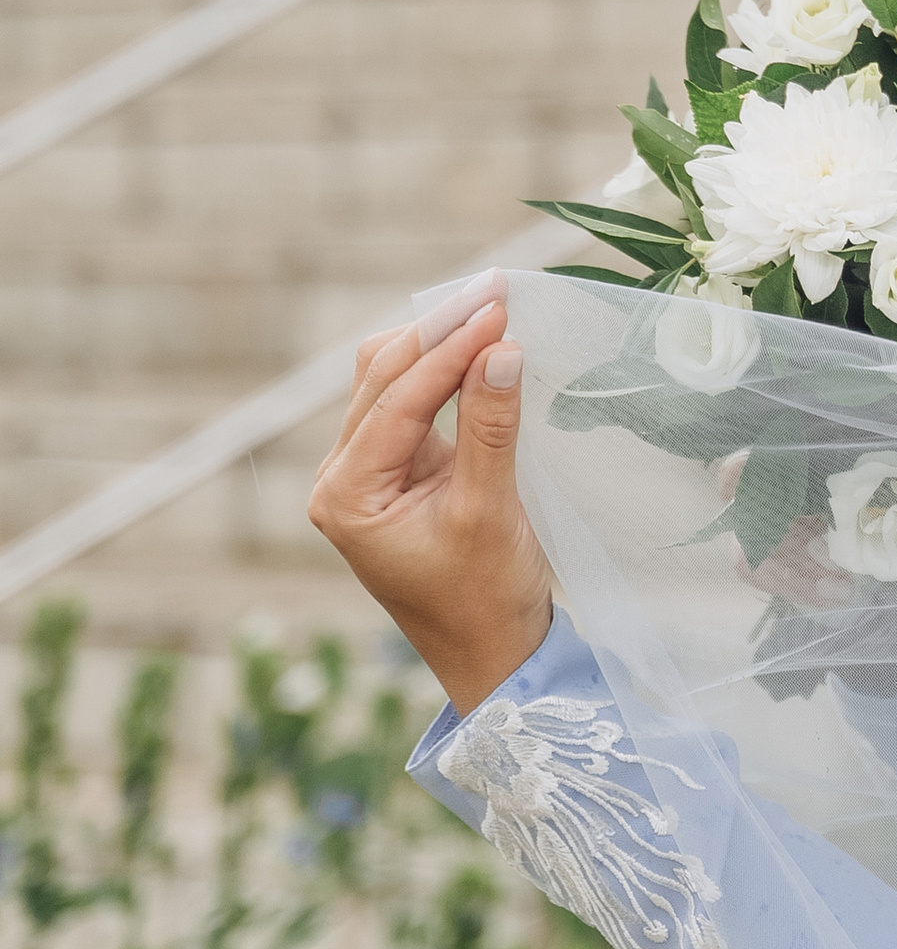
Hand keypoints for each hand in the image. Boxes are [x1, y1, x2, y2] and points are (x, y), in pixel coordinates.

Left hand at [308, 281, 555, 714]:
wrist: (495, 657)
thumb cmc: (486, 599)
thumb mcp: (490, 512)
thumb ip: (490, 427)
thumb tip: (502, 348)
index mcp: (345, 495)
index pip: (398, 399)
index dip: (449, 348)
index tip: (498, 306)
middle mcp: (342, 479)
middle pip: (384, 378)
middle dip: (440, 333)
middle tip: (497, 291)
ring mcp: (367, 474)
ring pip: (393, 383)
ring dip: (441, 347)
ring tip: (493, 309)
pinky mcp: (398, 473)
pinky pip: (415, 405)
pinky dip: (447, 375)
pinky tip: (483, 349)